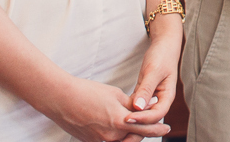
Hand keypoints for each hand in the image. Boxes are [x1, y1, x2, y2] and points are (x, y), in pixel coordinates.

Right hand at [43, 76, 170, 141]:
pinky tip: (117, 126)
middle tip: (155, 126)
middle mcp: (111, 136)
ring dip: (131, 135)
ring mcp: (99, 141)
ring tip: (135, 124)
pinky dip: (117, 136)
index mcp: (120, 121)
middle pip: (135, 138)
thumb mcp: (115, 94)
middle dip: (145, 132)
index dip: (158, 127)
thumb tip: (143, 108)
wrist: (61, 99)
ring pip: (122, 141)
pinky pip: (109, 141)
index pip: (146, 128)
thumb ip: (131, 105)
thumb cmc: (88, 92)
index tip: (167, 127)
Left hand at [123, 21, 181, 132]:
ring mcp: (151, 98)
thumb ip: (146, 89)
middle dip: (136, 123)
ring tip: (115, 119)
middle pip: (149, 118)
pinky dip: (127, 108)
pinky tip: (116, 109)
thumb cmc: (161, 56)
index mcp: (167, 96)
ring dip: (130, 117)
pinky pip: (135, 105)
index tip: (128, 118)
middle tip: (118, 124)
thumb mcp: (153, 71)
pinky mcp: (143, 94)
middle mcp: (160, 100)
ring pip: (141, 113)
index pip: (157, 115)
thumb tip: (138, 108)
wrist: (163, 46)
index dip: (143, 120)